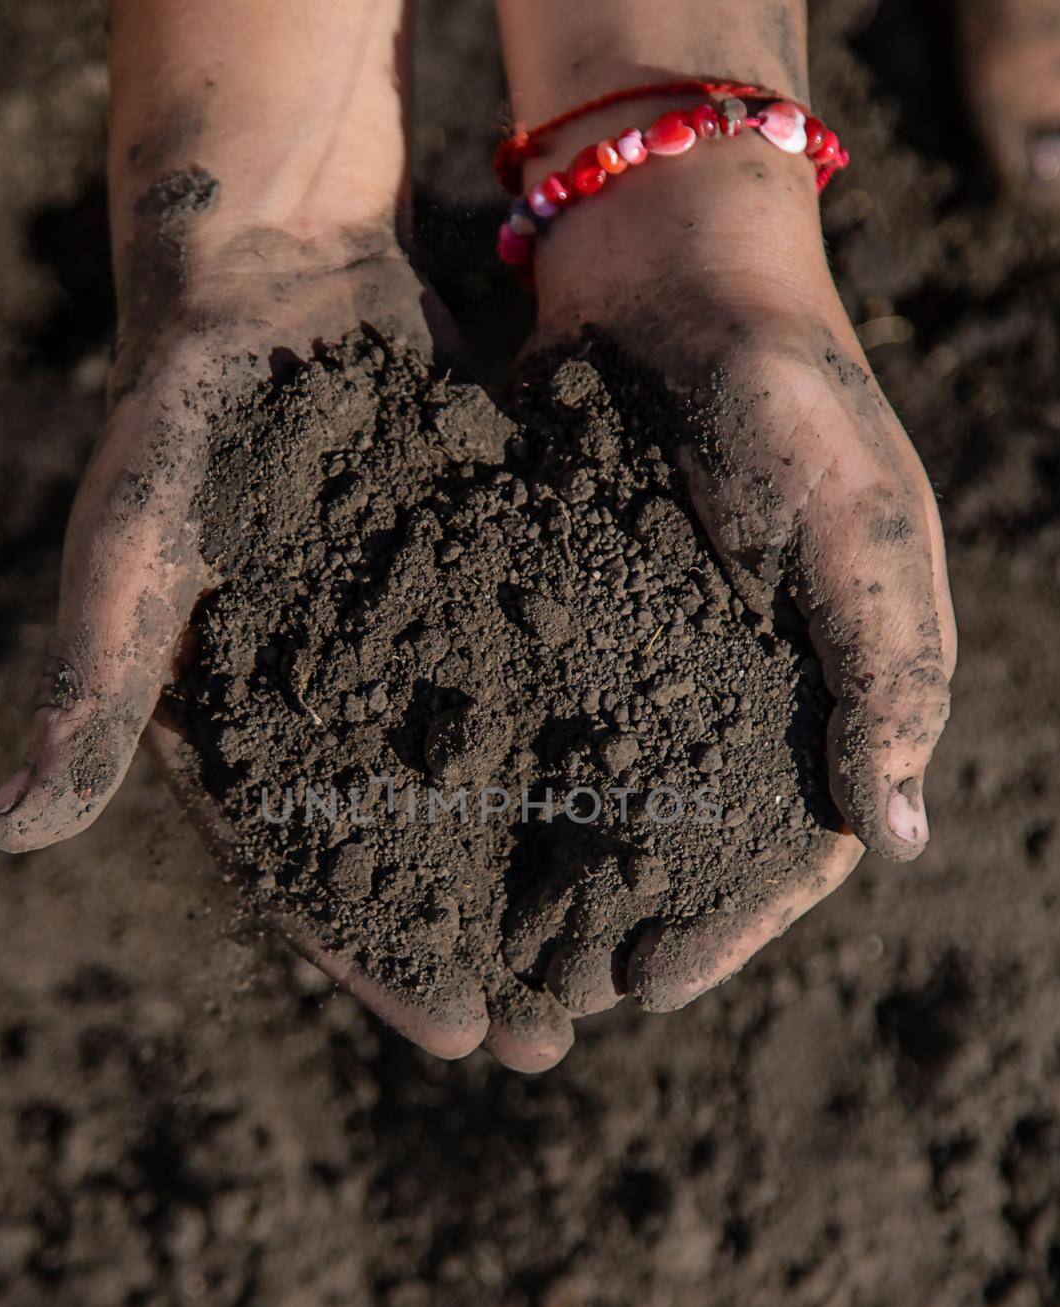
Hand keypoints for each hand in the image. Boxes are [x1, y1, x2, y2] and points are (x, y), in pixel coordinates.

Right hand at [0, 237, 532, 1060]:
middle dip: (480, 947)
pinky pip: (534, 687)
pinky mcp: (477, 596)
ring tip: (614, 957)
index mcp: (237, 733)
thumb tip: (7, 834)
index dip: (379, 960)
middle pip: (411, 860)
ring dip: (545, 874)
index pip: (308, 877)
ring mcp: (408, 661)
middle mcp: (328, 715)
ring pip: (484, 792)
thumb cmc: (178, 418)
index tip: (457, 1037)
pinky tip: (659, 805)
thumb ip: (94, 689)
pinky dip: (585, 747)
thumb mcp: (134, 554)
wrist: (274, 280)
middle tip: (554, 1038)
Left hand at [516, 127, 955, 1014]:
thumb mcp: (859, 525)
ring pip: (601, 802)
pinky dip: (501, 780)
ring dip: (552, 880)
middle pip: (683, 850)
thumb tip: (896, 837)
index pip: (786, 851)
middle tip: (553, 1003)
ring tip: (489, 950)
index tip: (649, 989)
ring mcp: (644, 658)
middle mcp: (732, 692)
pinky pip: (536, 716)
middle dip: (623, 927)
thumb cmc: (792, 391)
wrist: (671, 270)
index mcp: (820, 690)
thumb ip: (884, 669)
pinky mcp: (565, 613)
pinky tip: (442, 833)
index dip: (727, 929)